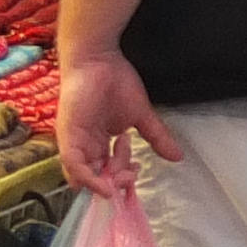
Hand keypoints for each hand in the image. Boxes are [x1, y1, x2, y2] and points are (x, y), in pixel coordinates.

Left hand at [57, 56, 178, 192]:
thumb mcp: (141, 115)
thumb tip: (178, 156)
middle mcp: (83, 145)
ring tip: (126, 173)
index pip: (105, 170)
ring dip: (107, 181)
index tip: (137, 172)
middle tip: (133, 173)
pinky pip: (74, 166)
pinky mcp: (69, 137)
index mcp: (97, 141)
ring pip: (86, 175)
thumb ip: (156, 137)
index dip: (119, 178)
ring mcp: (74, 142)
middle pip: (96, 176)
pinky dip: (89, 180)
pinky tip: (106, 186)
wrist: (98, 59)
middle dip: (116, 182)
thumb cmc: (115, 81)